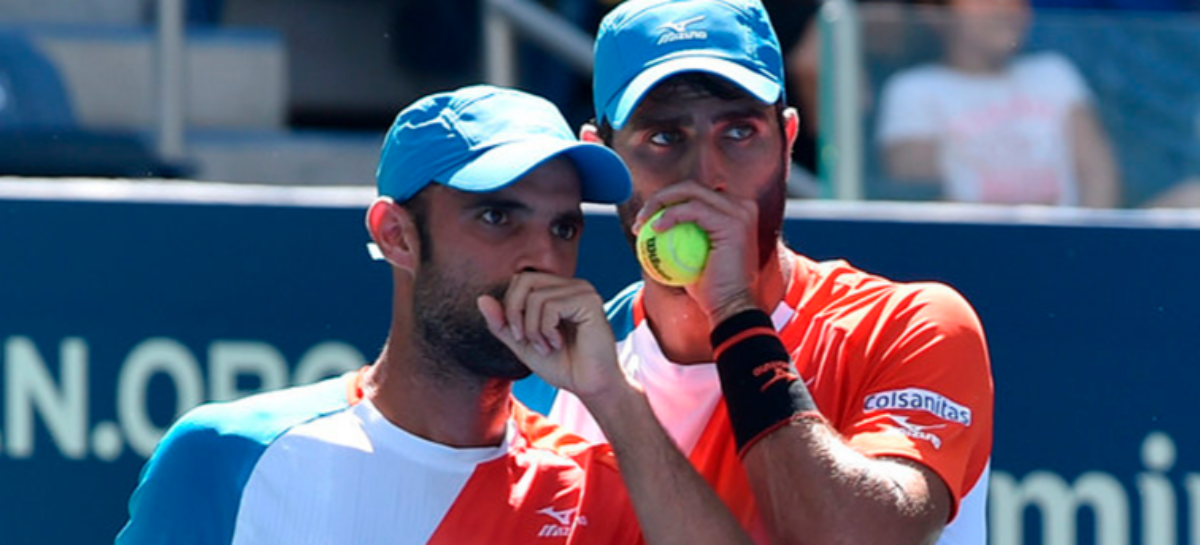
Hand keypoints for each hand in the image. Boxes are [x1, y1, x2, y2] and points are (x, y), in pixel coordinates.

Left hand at [477, 272, 630, 403]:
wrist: (589, 385)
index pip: (520, 280)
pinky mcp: (589, 301)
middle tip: (526, 340)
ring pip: (536, 296)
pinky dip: (546, 330)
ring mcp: (582, 291)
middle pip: (524, 280)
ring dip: (533, 329)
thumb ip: (502, 323)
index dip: (510, 307)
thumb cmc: (562, 365)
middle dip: (516, 314)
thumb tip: (481, 298)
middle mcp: (571, 285)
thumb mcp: (522, 343)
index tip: (518, 336)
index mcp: (558, 290)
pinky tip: (558, 343)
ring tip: (546, 346)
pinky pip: (551, 306)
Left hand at [631, 181, 760, 322]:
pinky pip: (692, 210)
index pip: (695, 193)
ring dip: (659, 202)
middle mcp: (741, 205)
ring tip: (642, 223)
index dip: (667, 199)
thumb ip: (683, 236)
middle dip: (660, 197)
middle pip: (691, 187)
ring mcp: (740, 212)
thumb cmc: (710, 289)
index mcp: (735, 210)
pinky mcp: (733, 222)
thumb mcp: (692, 257)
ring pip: (690, 191)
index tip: (646, 219)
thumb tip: (654, 223)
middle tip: (641, 219)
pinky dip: (670, 215)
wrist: (730, 308)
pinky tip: (655, 228)